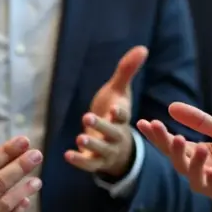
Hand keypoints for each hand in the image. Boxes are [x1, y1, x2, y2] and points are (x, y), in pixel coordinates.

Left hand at [65, 46, 145, 177]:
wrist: (117, 145)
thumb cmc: (115, 112)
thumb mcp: (119, 92)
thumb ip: (127, 71)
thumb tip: (143, 48)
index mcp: (122, 118)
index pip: (123, 116)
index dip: (119, 112)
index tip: (114, 108)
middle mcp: (117, 136)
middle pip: (112, 132)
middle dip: (101, 126)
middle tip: (87, 117)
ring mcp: (107, 151)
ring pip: (102, 149)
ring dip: (91, 144)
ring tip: (80, 137)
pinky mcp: (96, 162)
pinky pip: (90, 164)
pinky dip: (80, 161)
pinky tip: (68, 155)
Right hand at [137, 102, 211, 211]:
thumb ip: (201, 122)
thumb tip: (171, 106)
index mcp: (198, 153)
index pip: (172, 144)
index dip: (157, 135)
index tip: (142, 122)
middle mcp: (200, 169)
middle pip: (176, 159)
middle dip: (165, 144)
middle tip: (158, 127)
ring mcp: (211, 184)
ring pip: (191, 175)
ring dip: (189, 161)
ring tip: (190, 143)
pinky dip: (210, 180)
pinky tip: (211, 170)